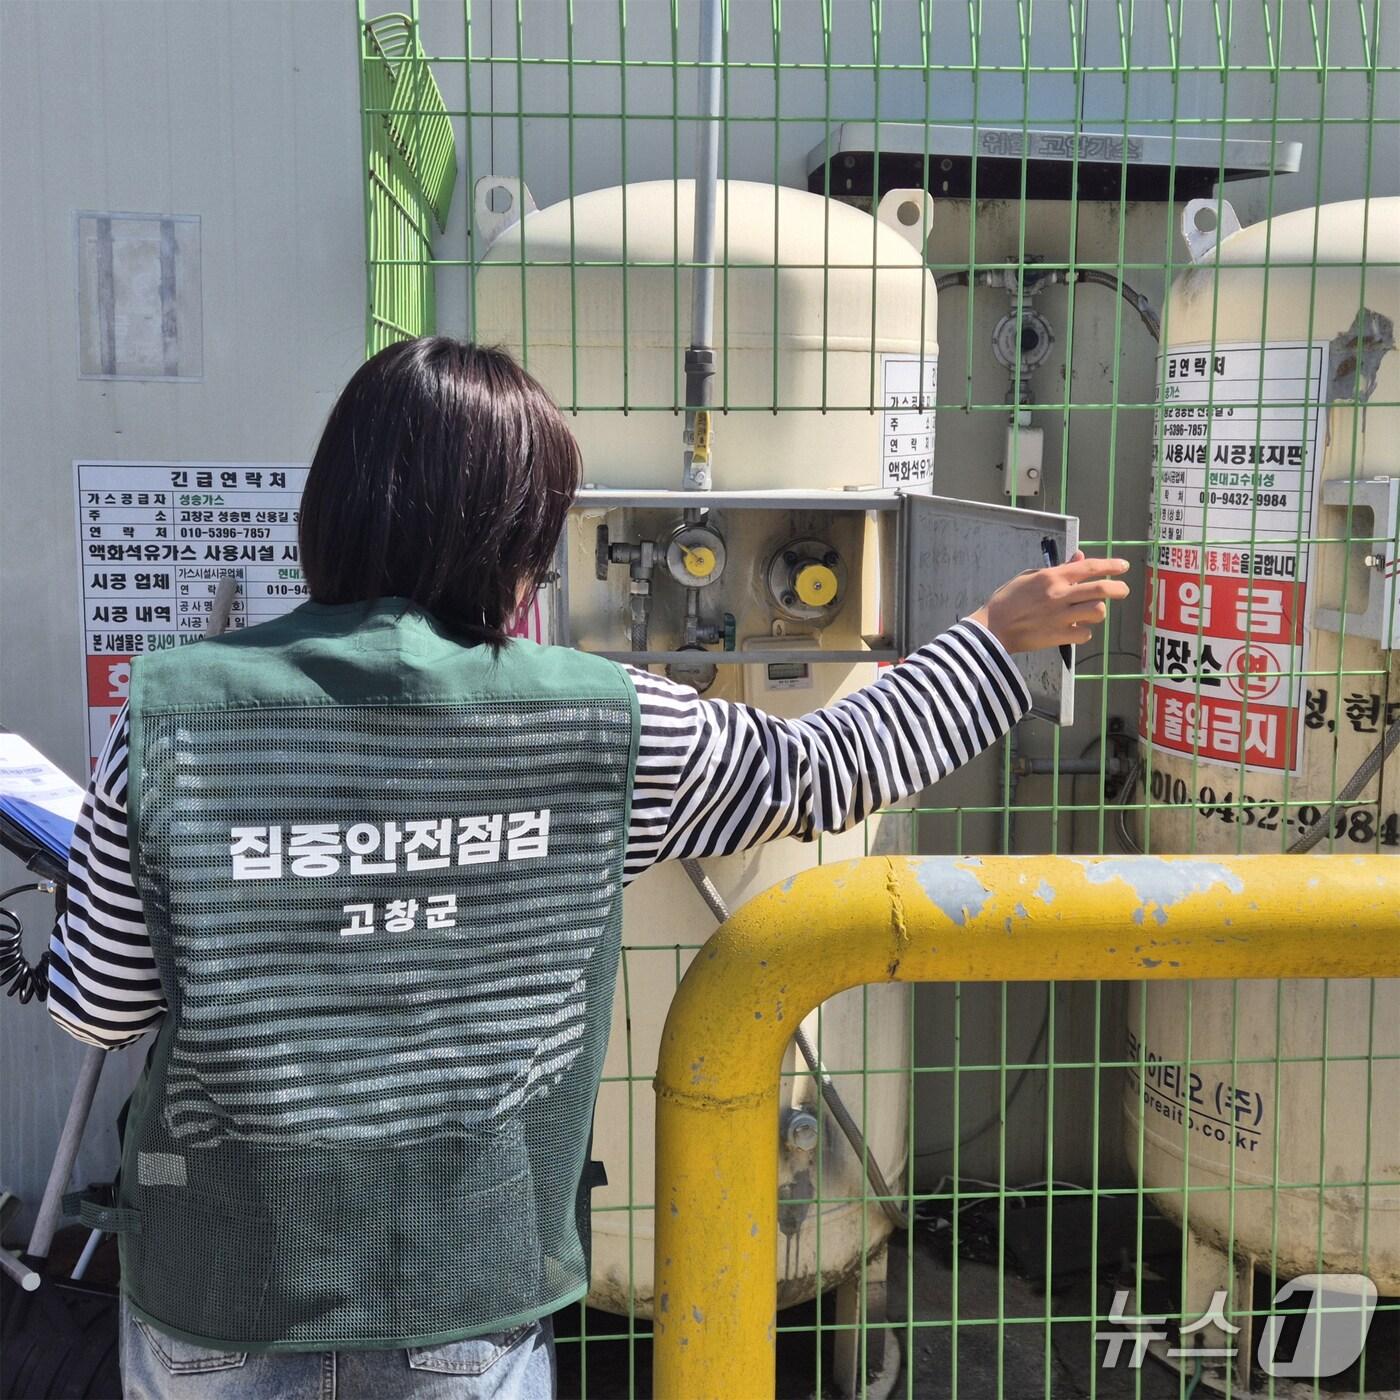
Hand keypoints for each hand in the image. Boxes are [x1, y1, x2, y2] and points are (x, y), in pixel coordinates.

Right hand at [968, 551, 1130, 653]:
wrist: (993, 628)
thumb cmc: (1009, 600)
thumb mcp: (1030, 576)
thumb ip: (1058, 569)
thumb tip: (1081, 559)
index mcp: (1052, 578)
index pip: (1089, 567)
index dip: (1110, 565)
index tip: (1123, 566)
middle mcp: (1060, 595)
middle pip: (1101, 590)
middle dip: (1119, 589)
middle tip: (1123, 590)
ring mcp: (1061, 617)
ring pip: (1097, 611)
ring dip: (1097, 611)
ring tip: (1090, 611)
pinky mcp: (1059, 636)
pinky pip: (1085, 634)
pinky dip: (1083, 632)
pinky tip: (1075, 629)